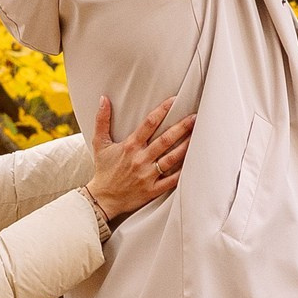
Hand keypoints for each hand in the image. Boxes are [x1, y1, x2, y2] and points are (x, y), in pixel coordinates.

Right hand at [87, 94, 195, 222]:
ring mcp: (147, 175)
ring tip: (198, 136)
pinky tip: (193, 162)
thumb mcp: (99, 143)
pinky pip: (172, 180)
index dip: (163, 110)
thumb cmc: (104, 170)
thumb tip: (103, 99)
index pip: (149, 123)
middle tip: (194, 117)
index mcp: (130, 146)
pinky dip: (183, 172)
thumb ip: (102, 120)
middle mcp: (140, 159)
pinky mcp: (152, 189)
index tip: (174, 101)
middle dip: (181, 127)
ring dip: (185, 146)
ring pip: (171, 158)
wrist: (103, 198)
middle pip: (165, 140)